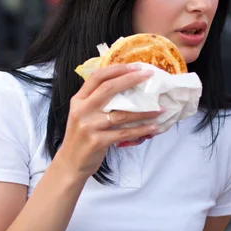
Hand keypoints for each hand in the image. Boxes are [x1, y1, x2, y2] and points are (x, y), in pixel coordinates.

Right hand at [55, 64, 164, 179]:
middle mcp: (82, 110)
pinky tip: (153, 127)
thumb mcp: (83, 114)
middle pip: (108, 89)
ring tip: (160, 109)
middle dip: (131, 79)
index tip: (136, 66)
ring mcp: (89, 126)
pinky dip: (141, 130)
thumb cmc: (82, 136)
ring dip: (144, 111)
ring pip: (122, 114)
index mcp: (78, 100)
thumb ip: (98, 101)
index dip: (116, 69)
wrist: (70, 163)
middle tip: (149, 75)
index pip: (96, 77)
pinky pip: (124, 133)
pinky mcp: (97, 141)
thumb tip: (127, 85)